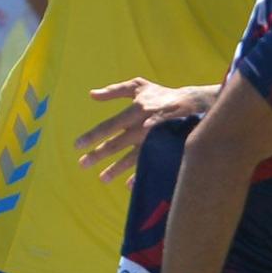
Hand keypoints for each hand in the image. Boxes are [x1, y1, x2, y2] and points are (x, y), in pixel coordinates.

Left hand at [74, 78, 208, 183]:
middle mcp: (143, 127)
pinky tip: (128, 186)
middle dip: (98, 154)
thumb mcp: (138, 86)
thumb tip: (91, 95)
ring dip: (115, 169)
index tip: (77, 146)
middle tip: (82, 164)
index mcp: (136, 110)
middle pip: (116, 144)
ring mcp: (154, 141)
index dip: (92, 136)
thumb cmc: (161, 95)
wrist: (194, 105)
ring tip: (102, 178)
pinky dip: (140, 176)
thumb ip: (115, 90)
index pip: (109, 126)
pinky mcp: (164, 150)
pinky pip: (150, 165)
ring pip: (131, 158)